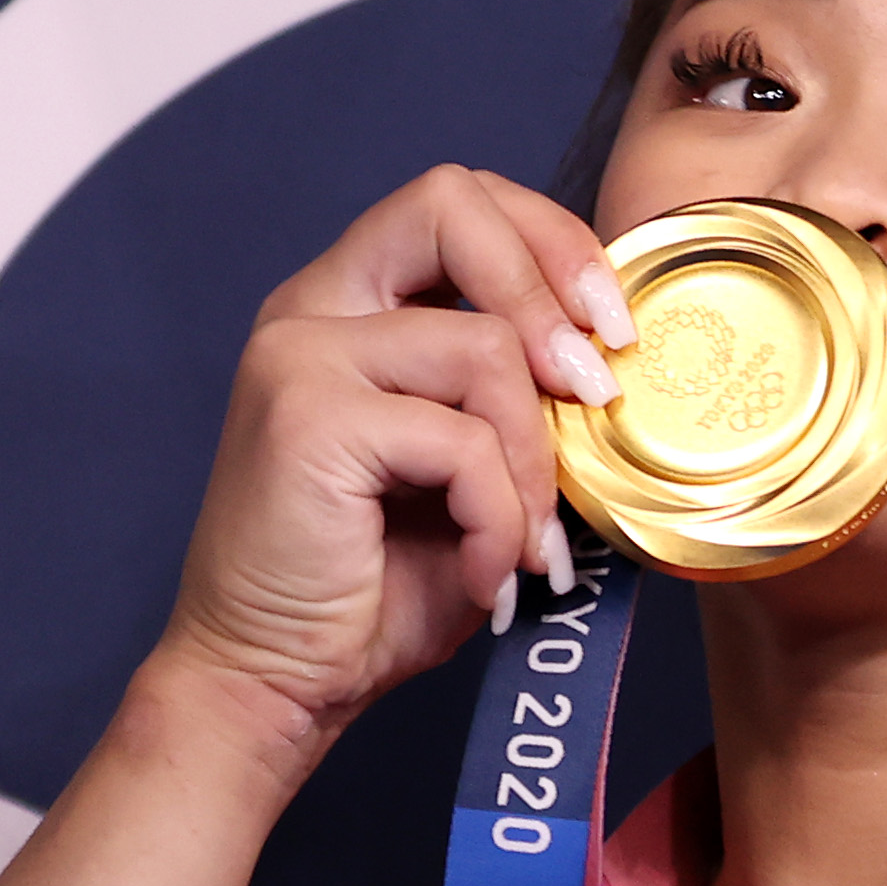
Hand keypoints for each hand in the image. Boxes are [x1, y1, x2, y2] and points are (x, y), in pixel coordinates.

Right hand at [148, 164, 634, 760]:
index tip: (610, 329)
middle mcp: (314, 308)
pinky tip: (479, 572)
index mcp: (350, 306)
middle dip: (551, 288)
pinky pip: (462, 440)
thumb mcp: (471, 478)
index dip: (549, 241)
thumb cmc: (372, 591)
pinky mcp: (306, 415)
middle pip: (452, 204)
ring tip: (521, 545)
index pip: (458, 204)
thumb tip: (610, 369)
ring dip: (531, 460)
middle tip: (595, 389)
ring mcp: (301, 354)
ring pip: (484, 348)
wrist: (276, 682)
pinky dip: (495, 518)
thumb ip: (517, 406)